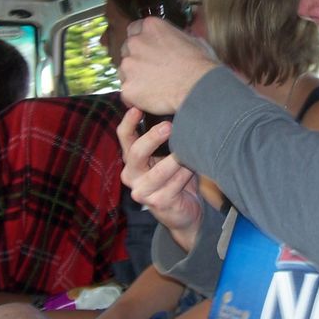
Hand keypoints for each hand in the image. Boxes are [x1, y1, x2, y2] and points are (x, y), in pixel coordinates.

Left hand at [117, 16, 217, 113]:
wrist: (199, 88)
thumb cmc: (200, 65)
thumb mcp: (193, 40)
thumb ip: (177, 36)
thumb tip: (180, 38)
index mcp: (151, 27)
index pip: (134, 29)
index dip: (141, 41)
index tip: (146, 50)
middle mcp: (136, 42)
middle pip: (126, 50)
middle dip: (136, 59)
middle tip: (152, 70)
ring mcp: (129, 65)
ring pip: (124, 71)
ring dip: (134, 77)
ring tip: (153, 86)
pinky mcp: (128, 87)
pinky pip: (127, 93)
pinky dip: (136, 97)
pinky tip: (150, 98)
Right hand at [117, 108, 203, 251]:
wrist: (185, 210)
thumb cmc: (176, 176)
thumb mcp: (167, 154)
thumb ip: (165, 138)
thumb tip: (175, 110)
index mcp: (132, 159)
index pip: (124, 136)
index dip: (129, 121)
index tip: (138, 108)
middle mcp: (131, 175)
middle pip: (136, 152)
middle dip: (153, 137)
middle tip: (169, 126)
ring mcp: (142, 191)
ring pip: (159, 171)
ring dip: (176, 159)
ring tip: (189, 150)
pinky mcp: (157, 203)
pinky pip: (174, 184)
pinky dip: (185, 174)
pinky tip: (193, 168)